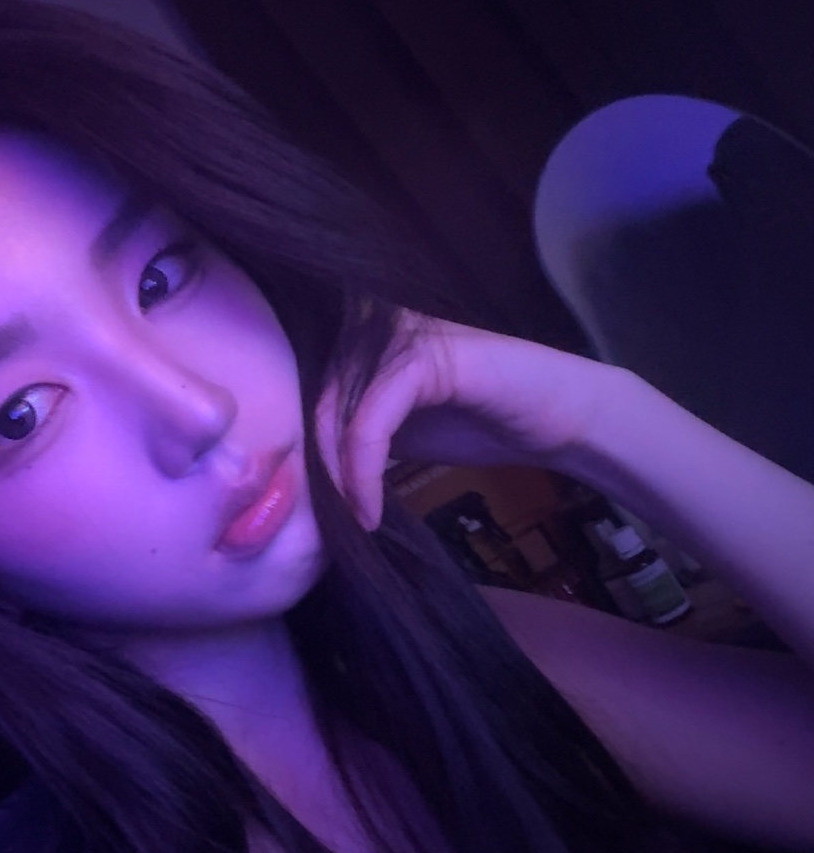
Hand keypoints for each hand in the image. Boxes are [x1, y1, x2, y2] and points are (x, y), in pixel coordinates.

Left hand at [315, 309, 625, 529]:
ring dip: (337, 477)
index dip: (300, 453)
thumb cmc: (480, 422)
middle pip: (311, 400)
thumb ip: (352, 434)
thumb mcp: (398, 431)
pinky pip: (372, 419)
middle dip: (312, 469)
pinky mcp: (424, 358)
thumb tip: (299, 469)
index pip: (305, 392)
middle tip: (326, 524)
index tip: (314, 510)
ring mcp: (398, 338)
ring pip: (336, 410)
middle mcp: (373, 328)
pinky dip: (363, 470)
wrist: (554, 420)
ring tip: (352, 521)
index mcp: (362, 340)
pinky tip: (371, 512)